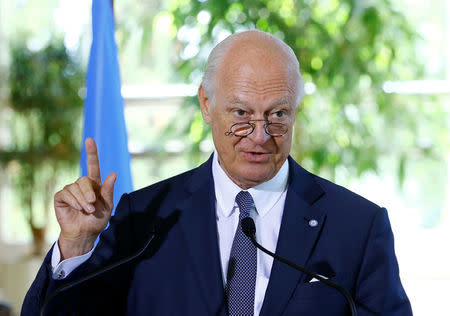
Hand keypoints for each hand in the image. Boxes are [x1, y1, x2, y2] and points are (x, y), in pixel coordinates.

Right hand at [54, 138, 116, 259]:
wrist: (85, 234)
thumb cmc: (97, 220)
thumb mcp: (107, 206)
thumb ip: (109, 191)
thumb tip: (113, 174)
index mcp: (95, 185)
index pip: (93, 165)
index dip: (91, 152)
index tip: (89, 140)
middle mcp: (82, 185)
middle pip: (84, 179)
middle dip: (89, 193)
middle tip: (92, 206)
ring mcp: (70, 190)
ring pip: (75, 187)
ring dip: (82, 200)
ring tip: (87, 211)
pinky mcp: (61, 197)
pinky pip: (66, 194)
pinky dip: (73, 201)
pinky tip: (77, 209)